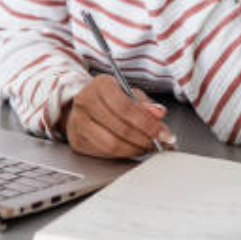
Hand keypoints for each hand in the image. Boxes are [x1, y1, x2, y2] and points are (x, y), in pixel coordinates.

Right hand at [60, 75, 174, 158]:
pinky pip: (105, 154)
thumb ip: (145, 104)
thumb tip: (158, 113)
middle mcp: (85, 102)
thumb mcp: (129, 93)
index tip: (162, 133)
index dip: (147, 123)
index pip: (126, 107)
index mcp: (100, 85)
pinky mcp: (77, 141)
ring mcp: (78, 123)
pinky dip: (123, 154)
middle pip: (120, 128)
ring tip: (146, 147)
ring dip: (135, 149)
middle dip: (144, 139)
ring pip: (112, 145)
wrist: (83, 106)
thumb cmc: (108, 98)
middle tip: (158, 143)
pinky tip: (132, 149)